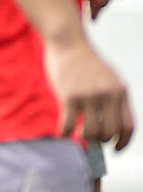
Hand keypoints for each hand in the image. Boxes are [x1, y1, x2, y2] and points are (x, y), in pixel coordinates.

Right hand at [45, 32, 133, 148]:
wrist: (68, 42)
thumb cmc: (85, 62)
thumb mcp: (109, 78)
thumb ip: (113, 98)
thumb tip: (112, 126)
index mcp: (120, 92)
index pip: (128, 126)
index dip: (123, 142)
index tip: (116, 149)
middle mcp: (107, 95)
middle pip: (110, 132)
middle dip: (101, 140)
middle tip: (92, 137)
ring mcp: (88, 96)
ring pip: (90, 132)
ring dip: (84, 137)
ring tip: (77, 132)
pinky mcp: (69, 96)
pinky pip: (68, 125)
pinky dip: (64, 133)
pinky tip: (62, 131)